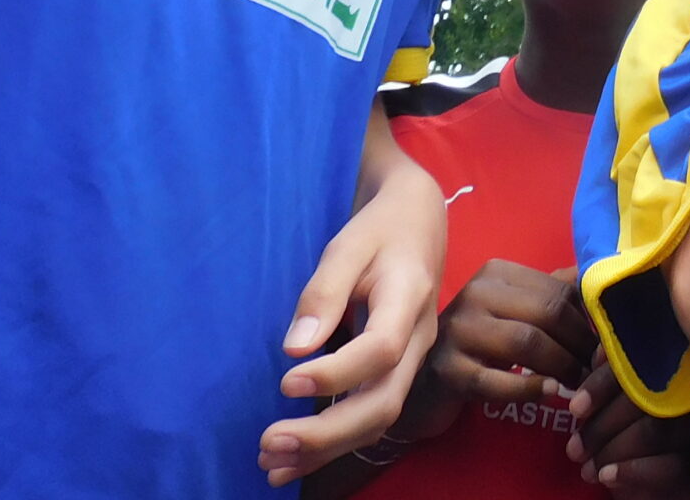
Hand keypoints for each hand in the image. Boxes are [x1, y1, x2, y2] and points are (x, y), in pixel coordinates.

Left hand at [257, 159, 447, 485]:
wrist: (420, 224)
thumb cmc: (380, 230)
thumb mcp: (348, 244)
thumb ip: (324, 292)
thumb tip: (294, 350)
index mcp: (409, 297)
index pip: (381, 349)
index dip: (336, 373)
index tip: (286, 382)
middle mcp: (419, 338)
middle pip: (383, 402)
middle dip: (327, 434)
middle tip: (269, 444)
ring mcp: (413, 360)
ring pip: (379, 419)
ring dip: (327, 448)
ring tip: (271, 464)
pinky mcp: (398, 372)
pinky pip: (372, 416)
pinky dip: (334, 443)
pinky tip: (293, 458)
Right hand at [418, 261, 593, 434]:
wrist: (423, 380)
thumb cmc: (479, 343)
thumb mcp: (513, 311)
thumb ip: (551, 294)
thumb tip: (599, 282)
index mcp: (496, 273)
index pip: (557, 290)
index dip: (587, 321)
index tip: (603, 346)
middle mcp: (475, 293)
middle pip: (546, 314)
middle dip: (579, 345)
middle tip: (595, 370)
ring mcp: (458, 330)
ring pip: (526, 343)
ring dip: (561, 367)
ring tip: (578, 385)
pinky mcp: (447, 370)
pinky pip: (497, 381)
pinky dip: (529, 388)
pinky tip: (549, 393)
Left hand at [567, 352, 689, 493]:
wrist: (667, 477)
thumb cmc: (640, 427)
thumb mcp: (630, 396)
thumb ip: (619, 373)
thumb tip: (599, 357)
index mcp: (676, 367)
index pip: (638, 365)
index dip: (602, 385)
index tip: (575, 408)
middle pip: (645, 400)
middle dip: (602, 427)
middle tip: (574, 449)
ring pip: (657, 431)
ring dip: (613, 450)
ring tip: (587, 469)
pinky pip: (673, 467)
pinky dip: (634, 471)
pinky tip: (607, 477)